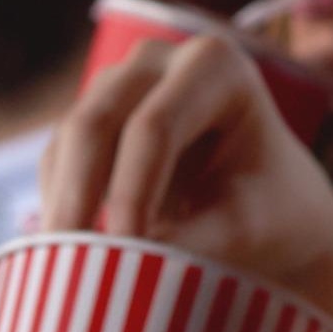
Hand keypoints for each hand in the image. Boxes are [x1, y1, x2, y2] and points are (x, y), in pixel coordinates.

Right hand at [38, 34, 332, 325]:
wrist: (273, 208)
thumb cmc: (272, 210)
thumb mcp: (248, 226)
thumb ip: (193, 241)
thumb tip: (124, 262)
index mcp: (215, 66)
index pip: (154, 128)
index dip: (130, 193)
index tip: (123, 254)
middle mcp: (159, 60)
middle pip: (95, 124)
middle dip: (77, 199)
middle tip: (66, 268)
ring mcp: (120, 83)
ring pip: (68, 142)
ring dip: (62, 206)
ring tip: (62, 271)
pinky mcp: (93, 118)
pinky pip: (59, 162)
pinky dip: (60, 206)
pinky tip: (65, 254)